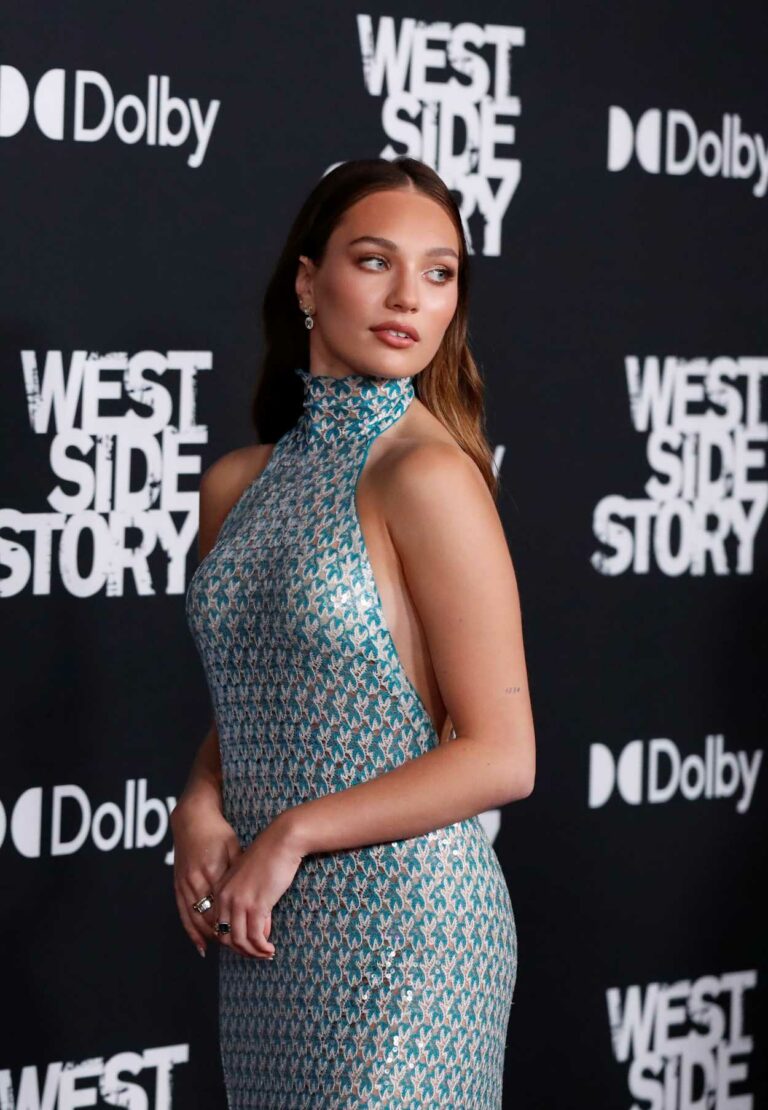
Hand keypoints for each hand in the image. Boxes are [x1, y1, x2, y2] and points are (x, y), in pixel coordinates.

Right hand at [171, 795, 240, 958]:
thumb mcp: (235, 850)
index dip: (239, 926)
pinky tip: (202, 946)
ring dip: (212, 938)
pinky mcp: (178, 885)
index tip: (254, 938)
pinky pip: (184, 915)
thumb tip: (259, 899)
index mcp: (213, 872)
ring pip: (197, 921)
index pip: (226, 909)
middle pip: (211, 919)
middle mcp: (196, 882)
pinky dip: (193, 933)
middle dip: (227, 937)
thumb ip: (242, 874)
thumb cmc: (218, 832)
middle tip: (244, 950)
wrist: (192, 818)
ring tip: (229, 949)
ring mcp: (184, 885)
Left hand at [211, 814, 305, 959]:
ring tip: (266, 953)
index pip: (217, 925)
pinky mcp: (256, 906)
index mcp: (221, 890)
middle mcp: (225, 898)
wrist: (282, 841)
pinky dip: (262, 948)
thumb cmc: (270, 856)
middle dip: (241, 950)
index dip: (232, 940)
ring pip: (239, 941)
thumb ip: (246, 898)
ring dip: (253, 952)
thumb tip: (256, 924)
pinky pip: (255, 937)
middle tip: (257, 954)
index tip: (247, 944)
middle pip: (225, 937)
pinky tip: (270, 948)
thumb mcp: (250, 878)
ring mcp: (239, 902)